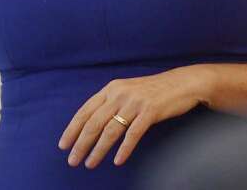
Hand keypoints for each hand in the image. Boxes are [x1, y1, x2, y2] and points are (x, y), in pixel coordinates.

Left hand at [58, 66, 212, 168]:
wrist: (183, 83)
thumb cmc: (154, 90)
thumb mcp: (128, 91)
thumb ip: (111, 103)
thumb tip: (92, 124)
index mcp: (111, 88)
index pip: (85, 110)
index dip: (72, 129)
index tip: (63, 145)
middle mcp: (120, 93)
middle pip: (94, 122)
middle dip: (81, 144)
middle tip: (72, 161)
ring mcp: (135, 102)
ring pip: (110, 130)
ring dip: (98, 150)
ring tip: (90, 164)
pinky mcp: (150, 111)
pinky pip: (133, 134)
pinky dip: (124, 149)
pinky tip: (117, 160)